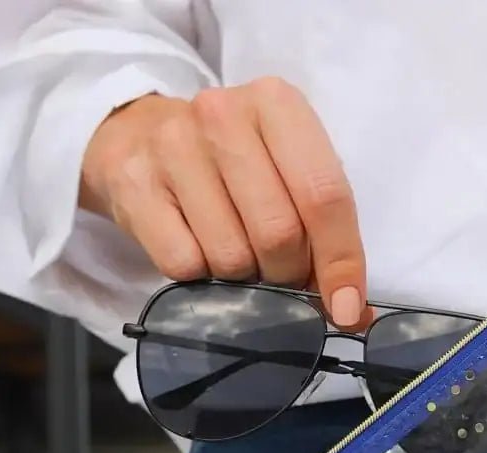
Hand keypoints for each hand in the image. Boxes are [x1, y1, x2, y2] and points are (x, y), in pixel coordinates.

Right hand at [80, 77, 367, 326]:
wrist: (137, 136)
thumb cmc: (234, 166)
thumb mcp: (288, 177)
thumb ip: (327, 236)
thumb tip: (353, 313)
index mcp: (277, 104)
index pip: (324, 196)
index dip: (341, 263)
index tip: (346, 308)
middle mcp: (222, 115)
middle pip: (279, 234)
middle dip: (288, 273)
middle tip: (280, 272)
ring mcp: (172, 146)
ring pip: (232, 257)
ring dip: (244, 279)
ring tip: (237, 256)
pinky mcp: (134, 184)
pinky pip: (185, 265)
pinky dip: (202, 278)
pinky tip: (198, 249)